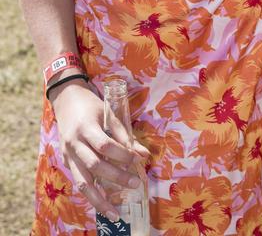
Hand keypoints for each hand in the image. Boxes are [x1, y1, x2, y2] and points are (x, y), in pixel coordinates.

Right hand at [50, 81, 148, 220]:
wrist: (65, 101)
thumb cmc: (90, 105)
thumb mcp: (108, 112)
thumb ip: (124, 134)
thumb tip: (144, 154)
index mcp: (86, 127)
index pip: (104, 145)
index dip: (121, 155)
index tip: (137, 160)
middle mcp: (74, 143)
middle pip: (95, 165)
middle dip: (116, 177)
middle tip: (135, 183)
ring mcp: (68, 155)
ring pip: (82, 182)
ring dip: (99, 200)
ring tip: (115, 213)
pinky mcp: (66, 162)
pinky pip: (78, 182)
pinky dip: (91, 195)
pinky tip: (103, 205)